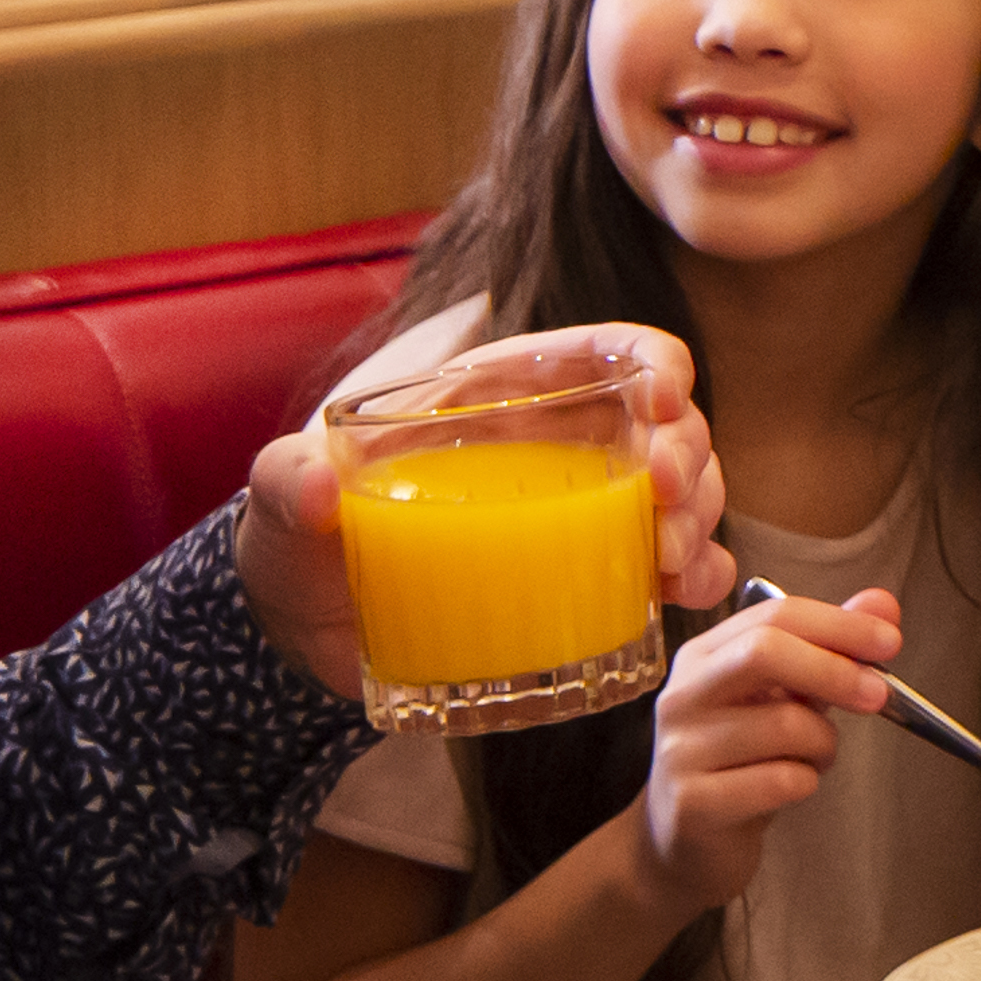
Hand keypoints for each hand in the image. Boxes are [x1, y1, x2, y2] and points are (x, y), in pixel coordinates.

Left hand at [237, 320, 734, 694]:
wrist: (307, 628)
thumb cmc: (302, 537)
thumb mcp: (280, 499)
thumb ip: (284, 481)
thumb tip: (318, 484)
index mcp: (505, 395)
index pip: (605, 352)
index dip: (653, 362)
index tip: (660, 400)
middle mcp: (562, 447)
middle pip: (665, 426)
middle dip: (688, 454)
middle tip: (666, 499)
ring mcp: (584, 517)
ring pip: (683, 496)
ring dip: (699, 519)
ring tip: (670, 560)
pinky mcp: (588, 583)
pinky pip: (667, 570)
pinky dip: (694, 577)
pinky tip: (684, 593)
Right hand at [626, 585, 900, 915]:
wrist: (685, 845)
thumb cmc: (740, 763)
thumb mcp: (783, 699)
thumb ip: (828, 649)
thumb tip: (883, 605)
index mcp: (703, 657)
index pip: (774, 617)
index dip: (838, 624)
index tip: (890, 640)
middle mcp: (683, 695)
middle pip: (764, 653)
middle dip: (834, 671)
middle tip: (878, 695)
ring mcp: (681, 750)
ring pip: (784, 725)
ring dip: (823, 744)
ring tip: (815, 756)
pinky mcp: (693, 803)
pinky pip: (780, 780)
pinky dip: (806, 782)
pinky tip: (792, 787)